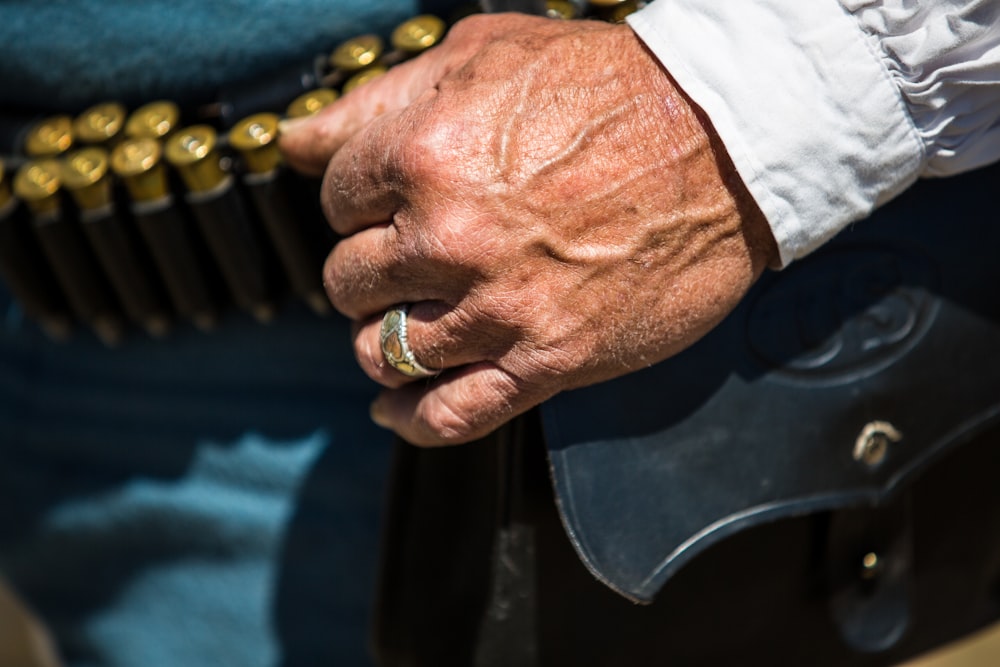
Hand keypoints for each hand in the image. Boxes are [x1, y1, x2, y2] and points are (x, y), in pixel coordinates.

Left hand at [280, 13, 776, 445]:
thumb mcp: (485, 56)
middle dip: (366, 270)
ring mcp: (498, 308)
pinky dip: (412, 420)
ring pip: (386, 348)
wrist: (727, 144)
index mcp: (424, 155)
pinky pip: (451, 414)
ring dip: (384, 337)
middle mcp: (450, 238)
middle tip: (399, 261)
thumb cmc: (611, 89)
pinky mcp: (547, 361)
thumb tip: (297, 140)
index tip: (386, 207)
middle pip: (352, 280)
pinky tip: (396, 409)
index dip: (359, 203)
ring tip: (403, 321)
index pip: (337, 200)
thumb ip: (379, 100)